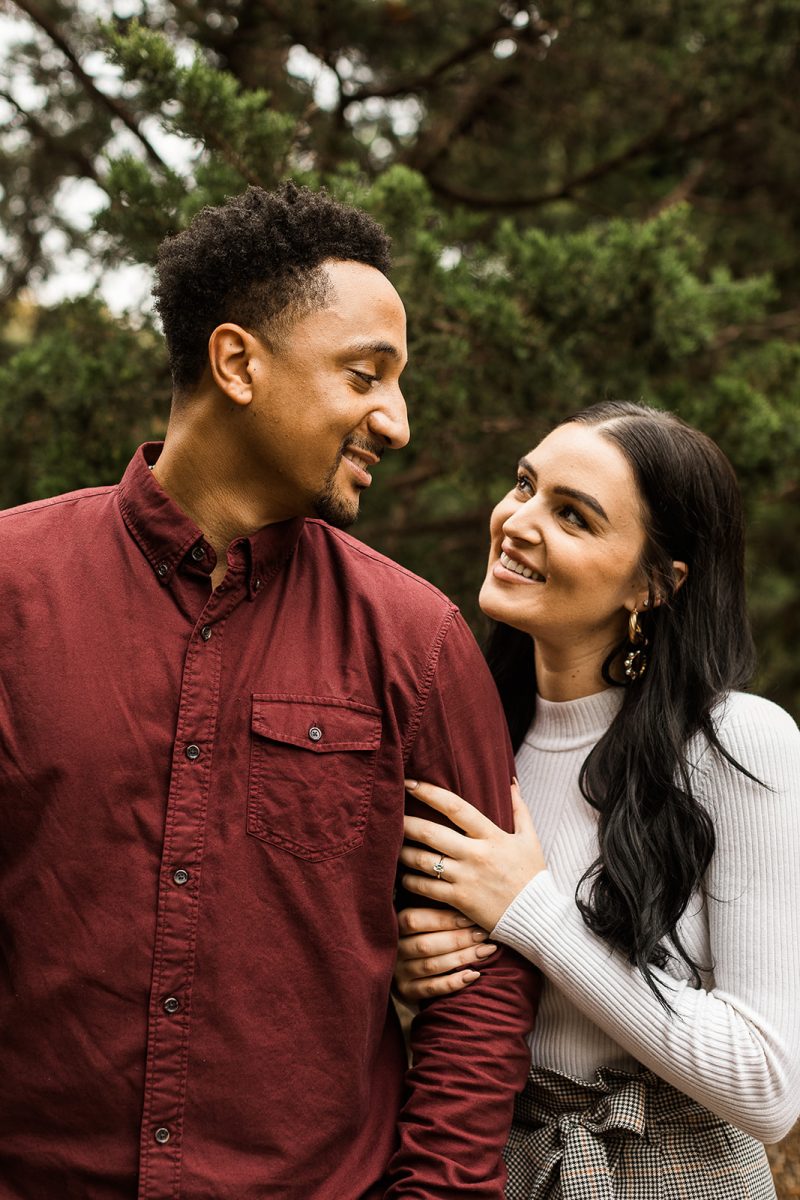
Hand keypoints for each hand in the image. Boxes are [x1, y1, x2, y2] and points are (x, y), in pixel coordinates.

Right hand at [395, 906, 497, 1001]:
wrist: (406, 966)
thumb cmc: (424, 932)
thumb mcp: (422, 918)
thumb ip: (434, 906)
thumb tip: (464, 893)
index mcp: (394, 926)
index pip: (415, 920)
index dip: (443, 919)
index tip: (469, 918)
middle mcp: (394, 950)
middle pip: (426, 944)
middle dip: (458, 939)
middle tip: (483, 934)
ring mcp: (398, 973)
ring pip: (432, 965)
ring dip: (462, 958)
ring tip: (487, 950)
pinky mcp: (406, 992)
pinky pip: (432, 989)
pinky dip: (454, 982)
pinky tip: (474, 975)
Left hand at [400, 779, 545, 931]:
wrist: (538, 917)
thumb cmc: (532, 876)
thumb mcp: (530, 839)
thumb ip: (520, 809)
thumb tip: (512, 782)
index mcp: (492, 836)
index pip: (456, 808)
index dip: (430, 793)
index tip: (410, 783)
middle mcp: (476, 854)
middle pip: (431, 833)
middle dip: (406, 822)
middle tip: (389, 815)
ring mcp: (466, 878)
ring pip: (423, 861)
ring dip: (403, 852)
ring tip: (391, 846)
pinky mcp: (460, 900)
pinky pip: (426, 888)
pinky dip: (410, 881)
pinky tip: (403, 876)